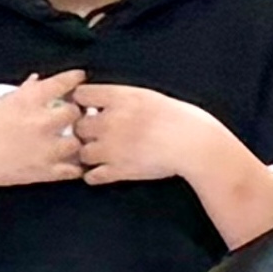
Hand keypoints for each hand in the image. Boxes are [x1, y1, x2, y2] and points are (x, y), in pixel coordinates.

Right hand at [0, 71, 93, 193]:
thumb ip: (21, 93)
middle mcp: (40, 123)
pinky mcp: (43, 172)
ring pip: (78, 142)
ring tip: (70, 140)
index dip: (74, 78)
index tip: (78, 78)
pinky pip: (72, 170)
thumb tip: (36, 81)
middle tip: (70, 114)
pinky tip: (68, 162)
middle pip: (75, 112)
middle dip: (73, 111)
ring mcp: (44, 149)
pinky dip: (73, 167)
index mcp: (27, 101)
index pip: (63, 83)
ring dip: (75, 140)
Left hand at [68, 81, 253, 191]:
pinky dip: (94, 175)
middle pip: (77, 125)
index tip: (87, 108)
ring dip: (88, 154)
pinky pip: (91, 176)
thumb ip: (121, 98)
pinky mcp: (118, 171)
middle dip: (84, 130)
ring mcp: (112, 148)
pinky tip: (103, 171)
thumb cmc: (179, 118)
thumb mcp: (148, 97)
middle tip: (94, 134)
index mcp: (120, 98)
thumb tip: (101, 101)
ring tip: (100, 154)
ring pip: (81, 152)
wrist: (195, 145)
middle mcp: (111, 121)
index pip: (80, 95)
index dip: (81, 102)